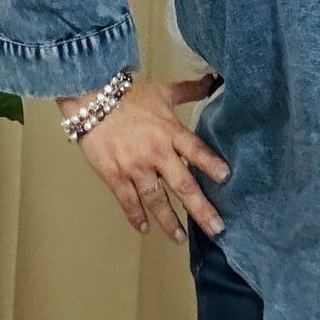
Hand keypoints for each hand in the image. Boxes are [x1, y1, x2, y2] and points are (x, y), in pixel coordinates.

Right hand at [57, 73, 228, 243]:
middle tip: (216, 228)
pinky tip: (144, 229)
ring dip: (169, 221)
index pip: (196, 150)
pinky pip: (128, 200)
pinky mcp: (115, 176)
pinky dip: (136, 216)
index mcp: (170, 132)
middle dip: (200, 208)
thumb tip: (214, 80)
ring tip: (180, 239)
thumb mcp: (163, 91)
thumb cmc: (131, 97)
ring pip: (156, 199)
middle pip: (182, 184)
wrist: (92, 101)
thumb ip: (189, 90)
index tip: (226, 178)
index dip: (211, 163)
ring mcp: (135, 167)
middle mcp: (156, 152)